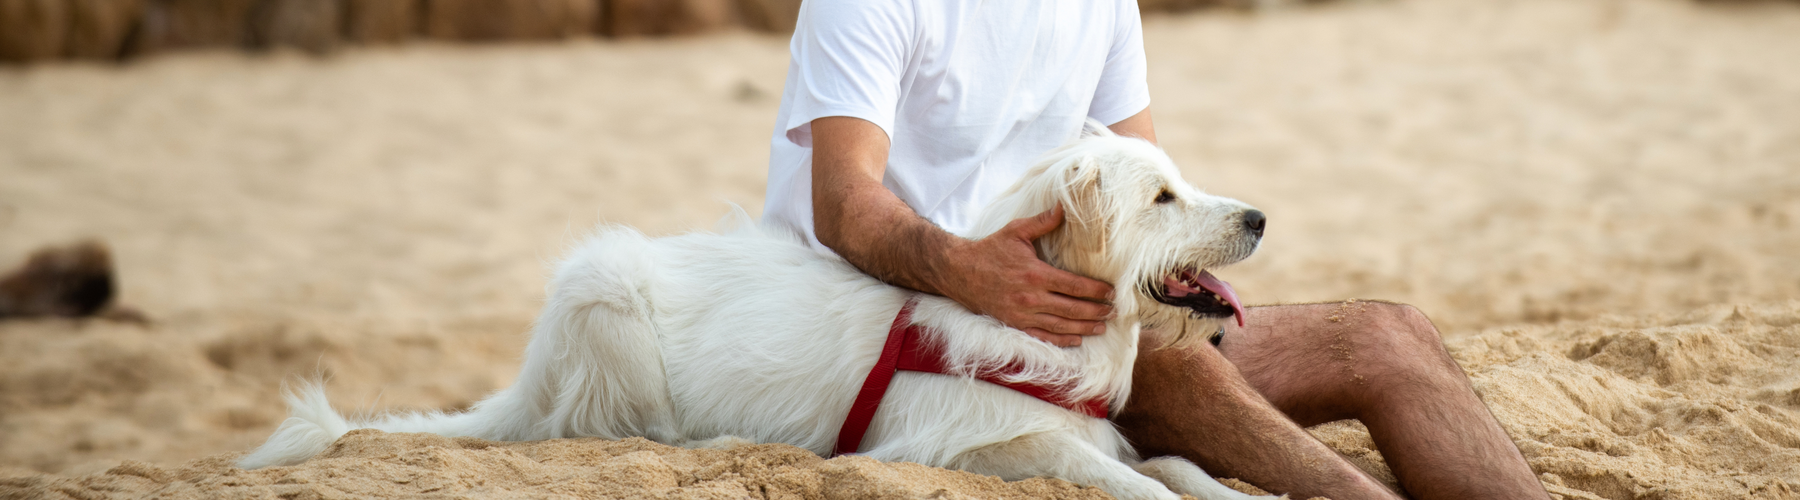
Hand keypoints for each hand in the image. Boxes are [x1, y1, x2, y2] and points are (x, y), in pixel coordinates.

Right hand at [936, 206, 1115, 346]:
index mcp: (1035, 274)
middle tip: (1113, 310)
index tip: (1111, 292)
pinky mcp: (1014, 324)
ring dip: (1084, 327)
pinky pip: (1042, 336)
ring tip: (1101, 325)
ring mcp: (1022, 314)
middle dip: (1095, 310)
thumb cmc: (990, 249)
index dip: (1096, 291)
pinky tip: (1077, 338)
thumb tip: (1064, 206)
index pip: (1074, 285)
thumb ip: (1043, 221)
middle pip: (1072, 308)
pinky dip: (1061, 340)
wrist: (959, 271)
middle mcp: (1031, 297)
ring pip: (1061, 325)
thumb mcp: (1016, 231)